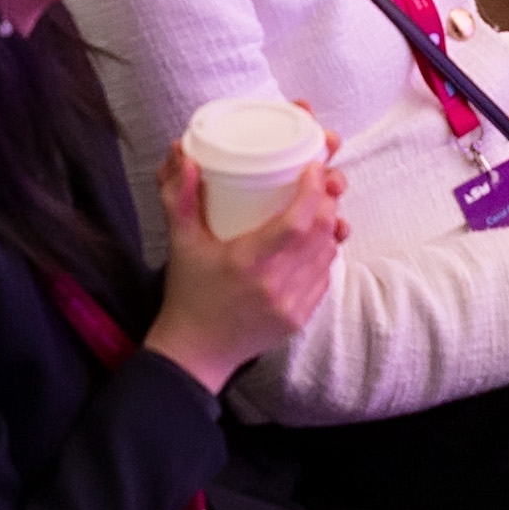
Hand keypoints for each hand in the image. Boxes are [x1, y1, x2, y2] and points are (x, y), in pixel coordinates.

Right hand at [141, 146, 341, 389]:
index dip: (313, 190)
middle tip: (320, 182)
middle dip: (327, 201)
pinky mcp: (300, 318)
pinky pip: (325, 277)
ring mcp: (291, 305)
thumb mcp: (180, 243)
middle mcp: (275, 286)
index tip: (315, 167)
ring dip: (329, 226)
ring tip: (318, 208)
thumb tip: (187, 158)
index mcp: (247, 263)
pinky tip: (312, 242)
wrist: (196, 350)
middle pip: (322, 232)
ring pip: (329, 253)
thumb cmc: (188, 293)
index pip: (297, 222)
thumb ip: (180, 199)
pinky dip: (323, 254)